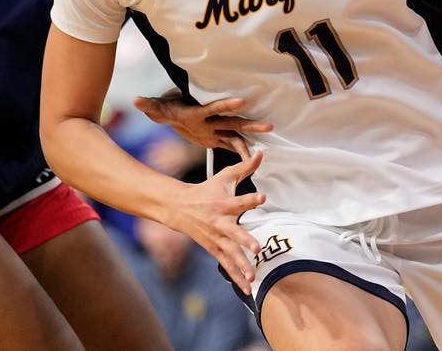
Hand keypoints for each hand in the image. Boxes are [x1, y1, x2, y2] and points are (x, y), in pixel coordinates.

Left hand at [134, 93, 271, 159]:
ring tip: (270, 136)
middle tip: (269, 126)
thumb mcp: (156, 108)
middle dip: (250, 124)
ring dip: (252, 136)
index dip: (226, 105)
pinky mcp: (215, 137)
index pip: (214, 108)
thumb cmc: (166, 108)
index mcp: (198, 113)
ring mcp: (215, 128)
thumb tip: (136, 100)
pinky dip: (241, 153)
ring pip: (237, 133)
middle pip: (233, 122)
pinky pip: (232, 145)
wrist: (174, 111)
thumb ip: (148, 105)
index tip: (241, 100)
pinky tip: (252, 163)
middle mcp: (211, 120)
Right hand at [163, 152, 266, 293]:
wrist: (178, 207)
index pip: (239, 200)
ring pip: (230, 254)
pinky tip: (248, 288)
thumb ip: (244, 167)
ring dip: (241, 266)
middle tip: (256, 248)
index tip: (262, 197)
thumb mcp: (224, 176)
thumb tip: (261, 153)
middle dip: (244, 241)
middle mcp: (220, 223)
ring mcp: (216, 238)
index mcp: (223, 204)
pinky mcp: (213, 249)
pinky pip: (227, 264)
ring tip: (253, 276)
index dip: (251, 199)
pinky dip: (236, 277)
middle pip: (233, 233)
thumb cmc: (207, 190)